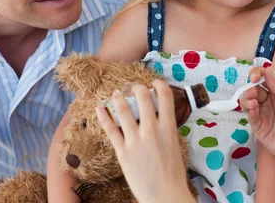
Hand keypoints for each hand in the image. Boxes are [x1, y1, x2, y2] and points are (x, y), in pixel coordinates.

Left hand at [96, 81, 194, 202]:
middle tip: (134, 87)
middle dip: (137, 87)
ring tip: (117, 93)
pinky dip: (103, 117)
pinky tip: (99, 108)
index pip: (165, 95)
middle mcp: (151, 129)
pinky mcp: (122, 151)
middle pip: (142, 97)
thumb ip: (167, 129)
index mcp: (169, 127)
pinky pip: (110, 129)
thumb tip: (160, 119)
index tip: (155, 83)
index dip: (159, 84)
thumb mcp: (175, 145)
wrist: (164, 195)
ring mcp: (135, 139)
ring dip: (118, 98)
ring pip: (123, 110)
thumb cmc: (173, 174)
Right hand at [241, 66, 274, 173]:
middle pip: (254, 90)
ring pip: (248, 102)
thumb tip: (268, 70)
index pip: (264, 79)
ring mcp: (263, 115)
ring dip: (247, 99)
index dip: (257, 75)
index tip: (254, 76)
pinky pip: (251, 117)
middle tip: (251, 92)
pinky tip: (253, 109)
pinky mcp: (259, 128)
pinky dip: (249, 111)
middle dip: (250, 88)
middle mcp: (269, 102)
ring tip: (252, 102)